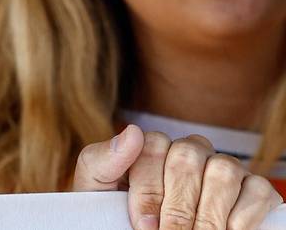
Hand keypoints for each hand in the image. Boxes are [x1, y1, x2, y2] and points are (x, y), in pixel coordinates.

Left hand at [73, 125, 280, 229]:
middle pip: (187, 158)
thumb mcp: (98, 192)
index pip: (153, 145)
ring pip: (223, 171)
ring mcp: (226, 168)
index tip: (143, 225)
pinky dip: (241, 218)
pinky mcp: (256, 191)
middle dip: (176, 206)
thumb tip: (132, 133)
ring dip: (208, 215)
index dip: (148, 190)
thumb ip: (101, 162)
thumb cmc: (119, 216)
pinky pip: (256, 191)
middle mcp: (192, 152)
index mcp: (153, 147)